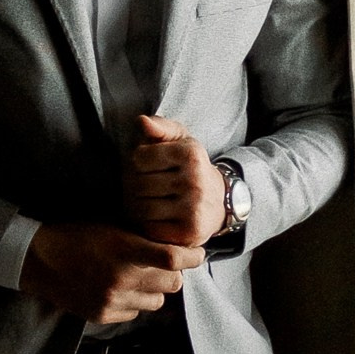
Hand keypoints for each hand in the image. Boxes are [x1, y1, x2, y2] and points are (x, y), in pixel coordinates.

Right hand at [19, 221, 204, 322]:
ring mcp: (113, 300)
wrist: (38, 259)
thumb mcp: (112, 226)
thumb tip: (178, 243)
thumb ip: (143, 237)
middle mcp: (122, 278)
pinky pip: (135, 312)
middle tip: (163, 265)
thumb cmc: (77, 235)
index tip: (196, 254)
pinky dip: (134, 302)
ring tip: (137, 277)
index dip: (192, 257)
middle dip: (173, 273)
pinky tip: (118, 288)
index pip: (174, 260)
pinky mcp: (103, 315)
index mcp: (125, 249)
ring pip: (157, 302)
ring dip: (154, 290)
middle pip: (173, 284)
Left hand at [123, 113, 227, 247]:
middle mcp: (195, 181)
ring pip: (141, 208)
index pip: (138, 158)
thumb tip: (142, 121)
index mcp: (191, 154)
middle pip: (138, 184)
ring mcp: (193, 208)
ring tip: (147, 201)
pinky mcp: (189, 232)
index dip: (137, 162)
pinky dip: (147, 225)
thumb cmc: (191, 167)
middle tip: (145, 187)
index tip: (149, 166)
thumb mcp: (180, 141)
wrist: (219, 202)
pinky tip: (156, 217)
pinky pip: (150, 229)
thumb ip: (160, 127)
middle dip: (135, 186)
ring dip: (137, 206)